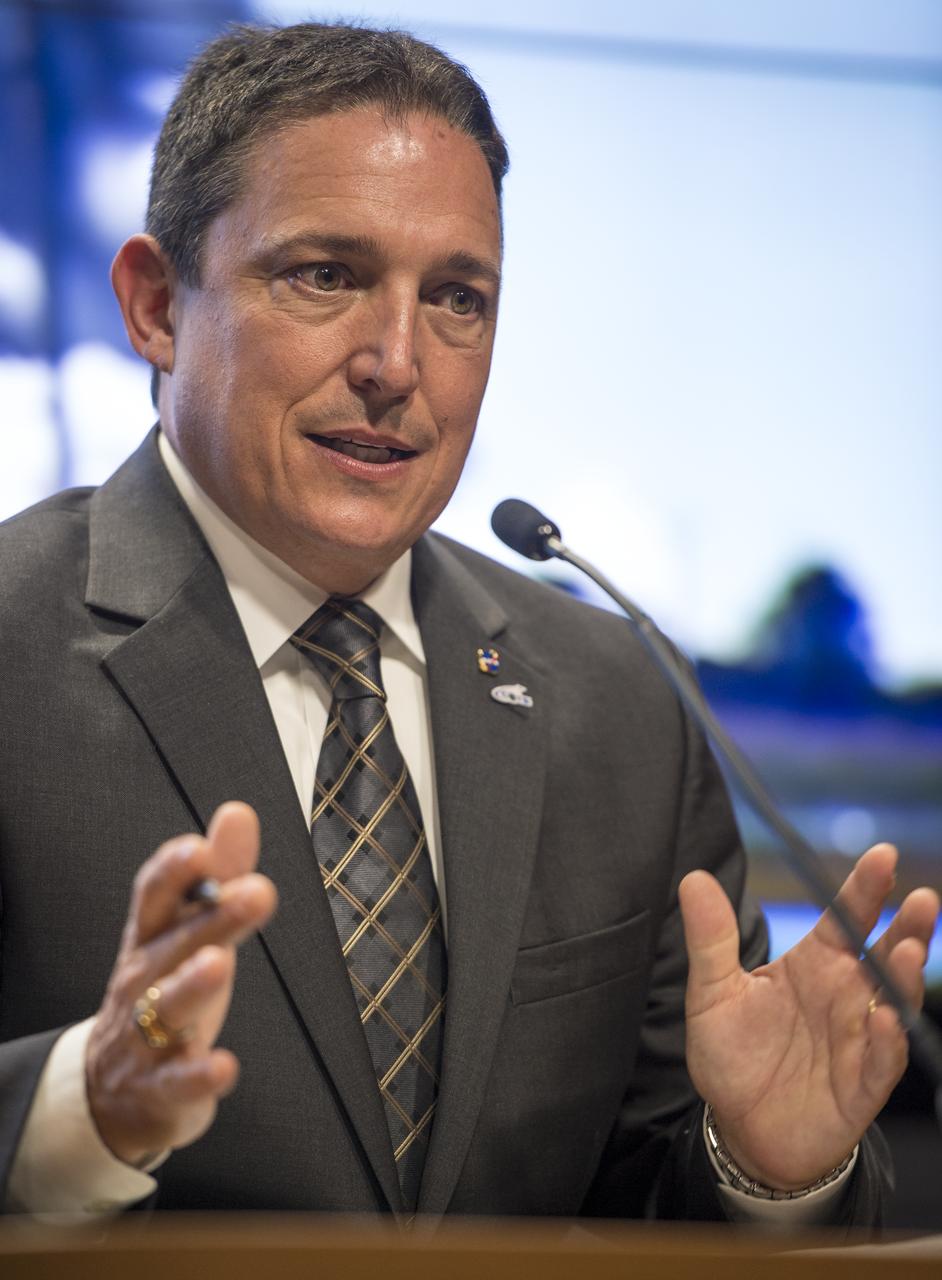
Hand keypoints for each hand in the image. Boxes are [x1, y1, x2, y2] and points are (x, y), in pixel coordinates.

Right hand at [85, 802, 276, 1166]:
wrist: (116, 1089)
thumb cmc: (164, 988)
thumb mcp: (190, 930)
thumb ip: (219, 874)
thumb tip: (238, 812)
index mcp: (153, 936)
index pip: (155, 896)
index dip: (175, 871)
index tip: (201, 848)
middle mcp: (144, 980)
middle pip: (175, 943)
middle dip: (212, 917)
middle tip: (256, 891)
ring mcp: (146, 1034)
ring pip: (166, 1006)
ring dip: (192, 984)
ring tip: (220, 963)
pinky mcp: (160, 1086)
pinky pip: (177, 1080)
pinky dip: (199, 1075)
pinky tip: (223, 1066)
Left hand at [679, 843, 938, 1189]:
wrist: (742, 1127)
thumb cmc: (733, 1054)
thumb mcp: (711, 993)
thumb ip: (710, 939)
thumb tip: (694, 879)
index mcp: (813, 964)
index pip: (844, 918)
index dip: (865, 888)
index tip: (883, 855)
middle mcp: (845, 994)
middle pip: (885, 952)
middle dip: (907, 926)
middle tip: (921, 899)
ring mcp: (860, 1037)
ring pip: (894, 1001)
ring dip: (903, 976)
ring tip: (908, 949)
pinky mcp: (864, 1083)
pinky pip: (884, 1059)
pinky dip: (889, 1040)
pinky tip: (885, 1019)